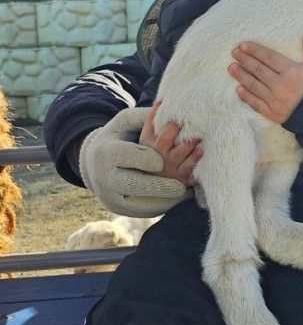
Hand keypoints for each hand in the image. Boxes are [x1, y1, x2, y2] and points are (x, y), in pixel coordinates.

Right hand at [77, 106, 193, 217]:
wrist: (96, 164)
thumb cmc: (119, 137)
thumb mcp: (125, 122)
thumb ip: (145, 117)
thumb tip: (170, 112)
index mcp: (107, 152)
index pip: (126, 156)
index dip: (144, 159)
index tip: (160, 161)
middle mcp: (106, 176)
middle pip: (131, 184)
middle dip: (156, 186)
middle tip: (179, 187)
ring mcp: (111, 196)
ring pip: (138, 203)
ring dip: (163, 200)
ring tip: (183, 194)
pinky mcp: (120, 208)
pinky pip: (142, 211)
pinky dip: (161, 207)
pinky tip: (177, 201)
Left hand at [229, 33, 302, 122]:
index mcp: (291, 71)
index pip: (269, 58)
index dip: (255, 51)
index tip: (243, 45)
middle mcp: (280, 84)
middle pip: (258, 70)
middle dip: (245, 60)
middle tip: (234, 53)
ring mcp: (275, 100)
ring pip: (254, 85)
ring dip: (241, 76)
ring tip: (231, 68)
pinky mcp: (274, 113)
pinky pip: (257, 104)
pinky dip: (247, 96)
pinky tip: (239, 89)